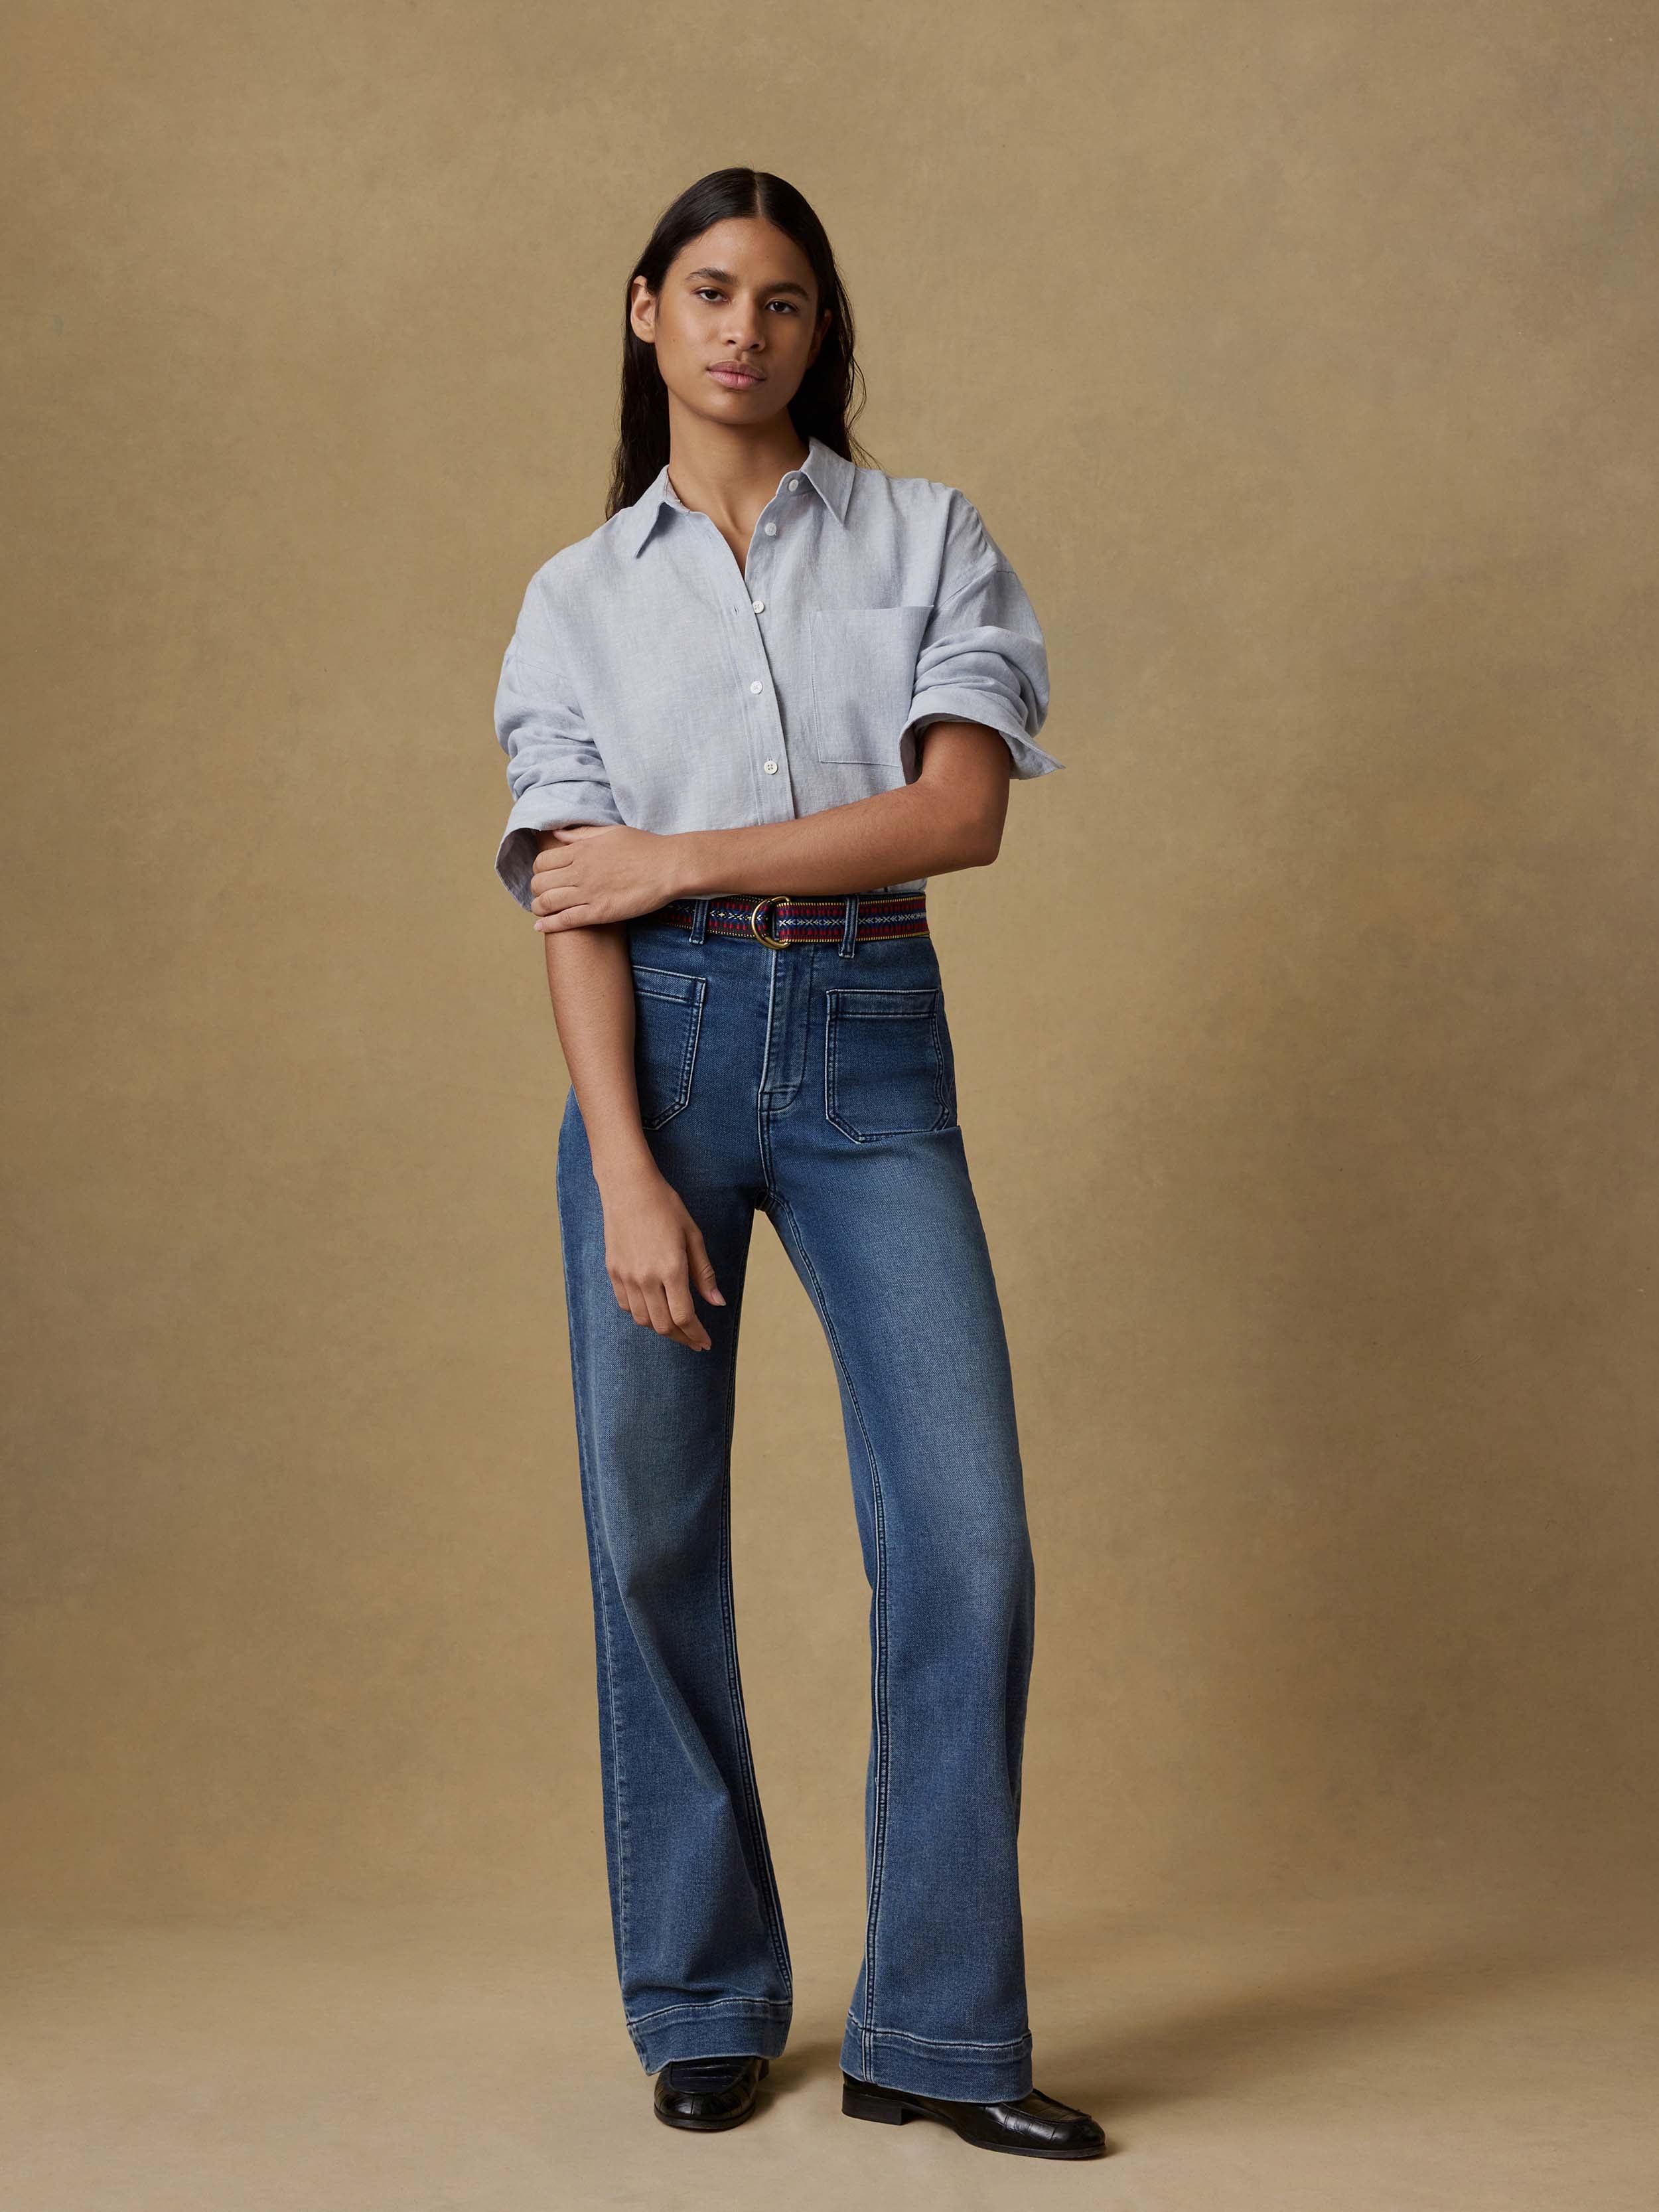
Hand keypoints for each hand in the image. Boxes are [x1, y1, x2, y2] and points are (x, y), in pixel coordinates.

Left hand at [530, 825, 683, 929]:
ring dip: (539, 908)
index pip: (543, 861)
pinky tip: (541, 927)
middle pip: (540, 883)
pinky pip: (565, 920)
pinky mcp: (599, 912)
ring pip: (547, 902)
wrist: (670, 866)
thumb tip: (558, 834)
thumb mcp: (611, 832)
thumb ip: (582, 834)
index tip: (544, 876)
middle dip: (536, 890)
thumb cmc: (646, 847)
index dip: (539, 871)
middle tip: (542, 894)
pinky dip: (549, 925)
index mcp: (581, 850)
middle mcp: (580, 871)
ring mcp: (589, 892)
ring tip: (540, 911)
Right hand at [600, 1162, 725, 1350]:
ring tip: (675, 1327)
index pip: (684, 1317)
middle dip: (681, 1337)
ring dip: (661, 1328)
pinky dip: (641, 1314)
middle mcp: (646, 1278)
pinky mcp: (613, 1271)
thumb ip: (704, 1273)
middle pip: (663, 1325)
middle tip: (694, 1340)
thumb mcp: (693, 1236)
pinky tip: (653, 1310)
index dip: (696, 1334)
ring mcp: (626, 1276)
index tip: (705, 1343)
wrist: (629, 1188)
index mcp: (671, 1269)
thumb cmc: (666, 1207)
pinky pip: (626, 1305)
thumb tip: (717, 1303)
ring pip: (643, 1320)